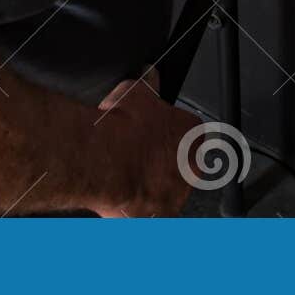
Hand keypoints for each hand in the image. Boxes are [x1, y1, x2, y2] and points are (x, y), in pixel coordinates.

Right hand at [93, 67, 199, 216]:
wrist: (101, 159)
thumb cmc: (120, 127)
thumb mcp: (135, 90)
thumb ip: (148, 83)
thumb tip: (149, 75)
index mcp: (192, 133)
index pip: (188, 134)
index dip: (167, 135)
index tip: (151, 135)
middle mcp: (191, 167)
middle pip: (181, 164)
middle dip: (162, 162)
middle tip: (137, 156)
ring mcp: (176, 196)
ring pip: (167, 192)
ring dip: (151, 187)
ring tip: (124, 177)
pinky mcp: (157, 219)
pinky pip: (151, 215)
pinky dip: (138, 210)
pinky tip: (121, 198)